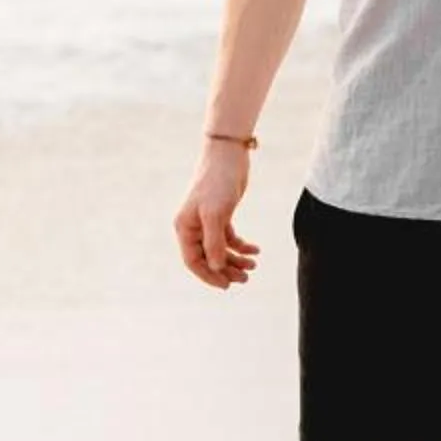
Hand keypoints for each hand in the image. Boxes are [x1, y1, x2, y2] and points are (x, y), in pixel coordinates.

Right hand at [175, 141, 260, 288]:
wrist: (228, 155)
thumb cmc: (218, 182)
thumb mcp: (215, 214)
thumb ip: (213, 242)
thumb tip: (215, 267)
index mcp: (184, 228)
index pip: (193, 261)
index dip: (209, 275)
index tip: (227, 285)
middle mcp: (193, 226)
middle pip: (208, 258)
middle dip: (226, 270)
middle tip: (245, 279)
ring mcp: (207, 221)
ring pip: (220, 250)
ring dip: (236, 260)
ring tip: (253, 266)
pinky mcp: (221, 214)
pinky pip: (230, 238)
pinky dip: (242, 246)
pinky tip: (255, 250)